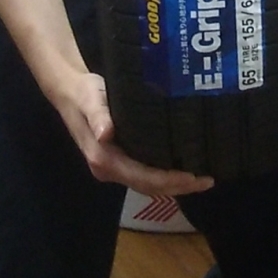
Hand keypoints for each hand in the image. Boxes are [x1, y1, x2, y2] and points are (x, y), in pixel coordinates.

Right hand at [60, 70, 214, 194]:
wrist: (70, 91)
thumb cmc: (83, 93)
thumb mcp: (90, 100)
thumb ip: (98, 116)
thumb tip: (106, 133)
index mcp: (103, 158)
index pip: (141, 177)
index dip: (168, 180)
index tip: (193, 177)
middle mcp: (108, 169)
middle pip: (147, 186)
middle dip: (177, 186)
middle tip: (207, 180)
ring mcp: (113, 167)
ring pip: (147, 183)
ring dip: (173, 184)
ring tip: (201, 178)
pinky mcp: (119, 160)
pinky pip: (144, 174)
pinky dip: (164, 175)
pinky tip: (181, 168)